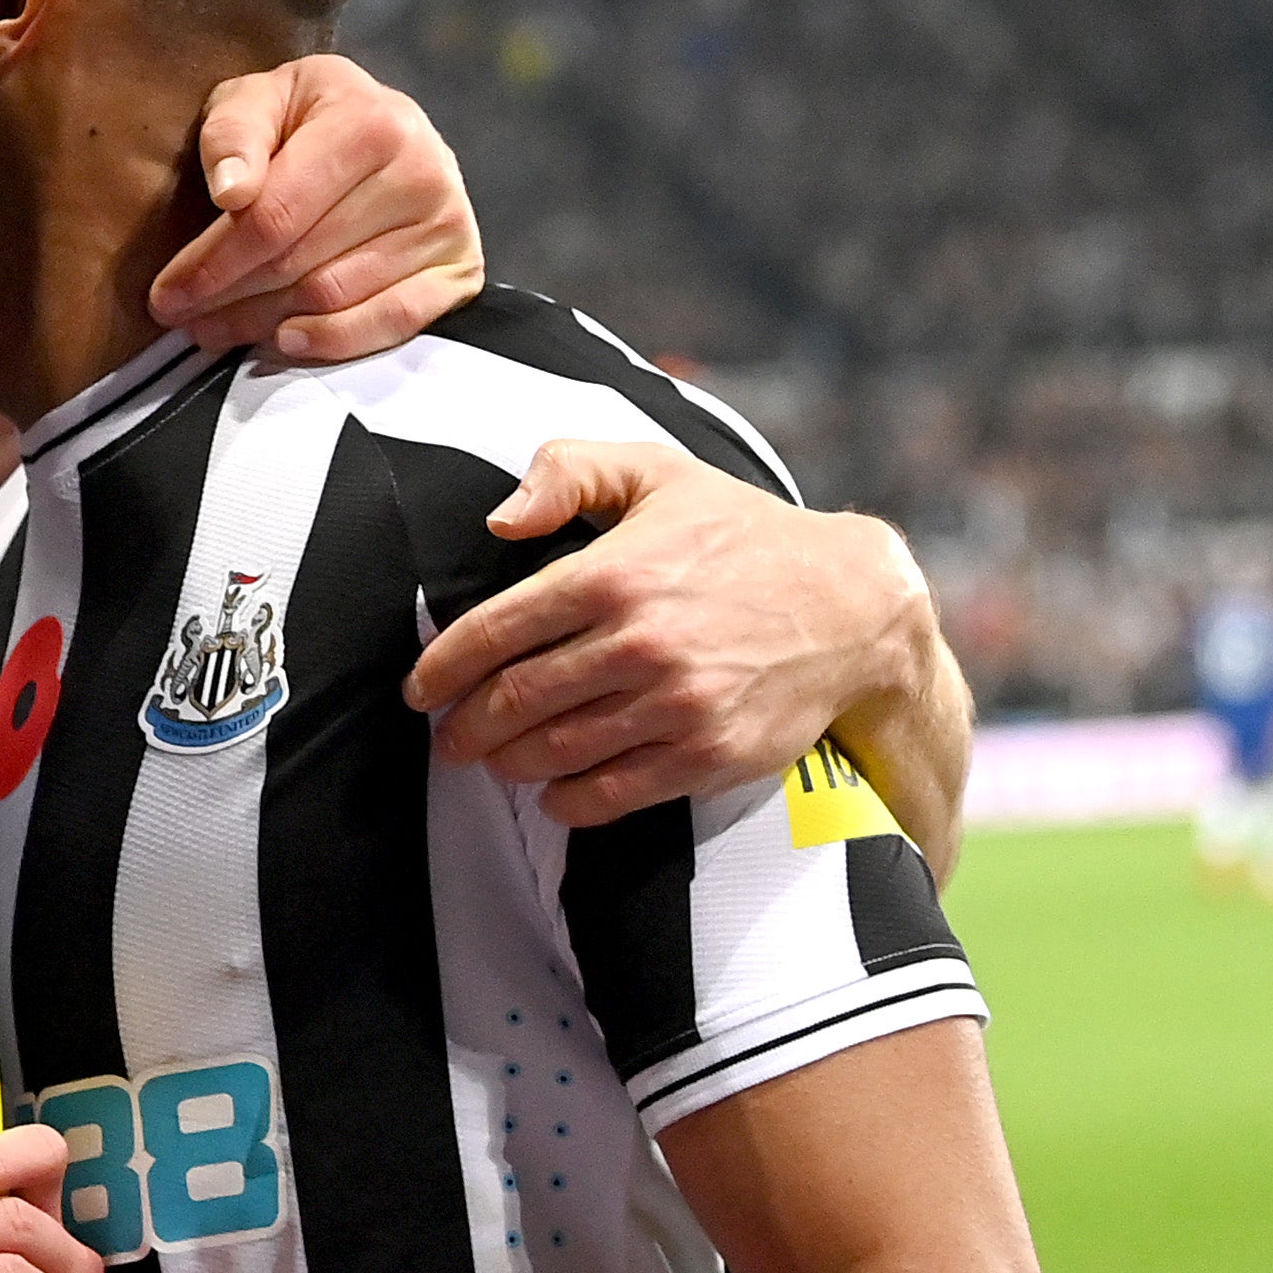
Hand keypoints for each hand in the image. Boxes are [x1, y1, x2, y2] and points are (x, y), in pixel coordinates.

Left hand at [155, 54, 484, 361]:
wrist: (383, 127)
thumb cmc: (303, 118)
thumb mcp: (258, 99)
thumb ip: (233, 133)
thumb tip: (232, 190)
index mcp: (369, 121)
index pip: (274, 215)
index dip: (212, 263)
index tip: (165, 294)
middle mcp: (421, 169)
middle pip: (300, 263)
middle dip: (229, 299)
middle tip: (183, 321)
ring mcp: (447, 222)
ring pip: (335, 297)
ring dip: (264, 325)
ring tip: (216, 330)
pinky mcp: (461, 266)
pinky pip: (393, 322)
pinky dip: (335, 341)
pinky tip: (286, 341)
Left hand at [404, 440, 934, 827]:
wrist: (853, 606)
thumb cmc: (742, 534)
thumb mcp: (658, 472)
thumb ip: (569, 471)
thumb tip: (500, 519)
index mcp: (613, 573)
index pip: (493, 632)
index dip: (442, 668)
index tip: (419, 689)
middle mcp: (639, 642)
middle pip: (514, 701)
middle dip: (465, 726)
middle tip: (449, 737)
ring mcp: (675, 704)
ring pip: (553, 752)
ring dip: (508, 764)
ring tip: (494, 760)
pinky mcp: (708, 754)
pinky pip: (610, 793)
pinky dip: (566, 800)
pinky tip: (552, 791)